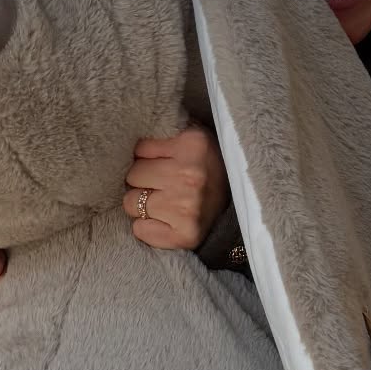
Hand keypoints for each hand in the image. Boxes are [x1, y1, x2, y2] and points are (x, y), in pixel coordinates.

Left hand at [122, 126, 229, 250]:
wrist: (242, 204)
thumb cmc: (207, 169)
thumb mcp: (193, 140)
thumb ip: (165, 134)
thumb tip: (128, 140)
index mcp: (193, 145)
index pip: (140, 149)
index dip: (148, 158)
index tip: (164, 164)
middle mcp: (190, 176)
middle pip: (132, 175)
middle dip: (144, 180)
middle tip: (162, 185)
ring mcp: (187, 207)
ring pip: (130, 203)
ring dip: (142, 204)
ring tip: (163, 202)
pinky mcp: (185, 235)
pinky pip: (140, 230)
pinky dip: (147, 228)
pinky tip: (164, 221)